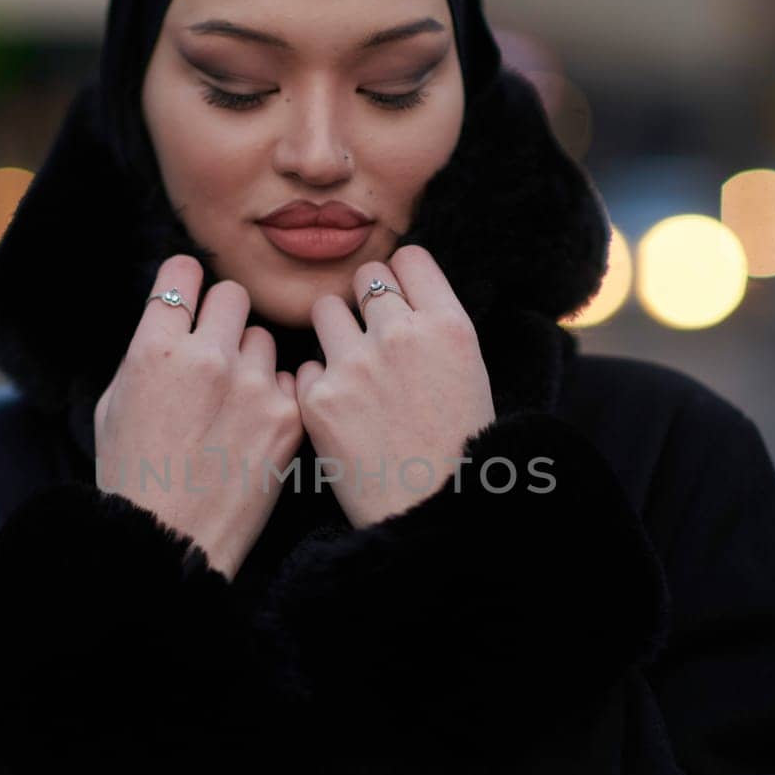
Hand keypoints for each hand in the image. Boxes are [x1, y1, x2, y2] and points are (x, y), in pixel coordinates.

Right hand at [93, 255, 303, 579]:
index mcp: (154, 350)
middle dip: (223, 314)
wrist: (172, 540)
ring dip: (250, 358)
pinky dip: (274, 395)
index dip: (186, 281)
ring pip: (263, 339)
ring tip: (232, 400)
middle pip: (233, 294)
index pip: (182, 273)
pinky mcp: (287, 416)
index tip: (190, 293)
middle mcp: (207, 358)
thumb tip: (172, 319)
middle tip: (215, 346)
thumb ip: (146, 354)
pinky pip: (287, 380)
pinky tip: (253, 425)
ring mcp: (252, 386)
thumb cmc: (132, 476)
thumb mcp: (113, 404)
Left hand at [295, 246, 495, 528]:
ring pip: (326, 311)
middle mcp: (400, 334)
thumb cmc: (459, 452)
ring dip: (334, 333)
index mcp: (448, 325)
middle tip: (372, 338)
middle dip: (365, 301)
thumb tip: (402, 296)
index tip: (397, 298)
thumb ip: (435, 330)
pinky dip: (317, 384)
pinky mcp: (317, 398)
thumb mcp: (470, 375)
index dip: (400, 277)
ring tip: (352, 373)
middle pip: (365, 278)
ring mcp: (355, 364)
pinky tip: (340, 415)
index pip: (408, 259)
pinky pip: (305, 367)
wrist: (431, 516)